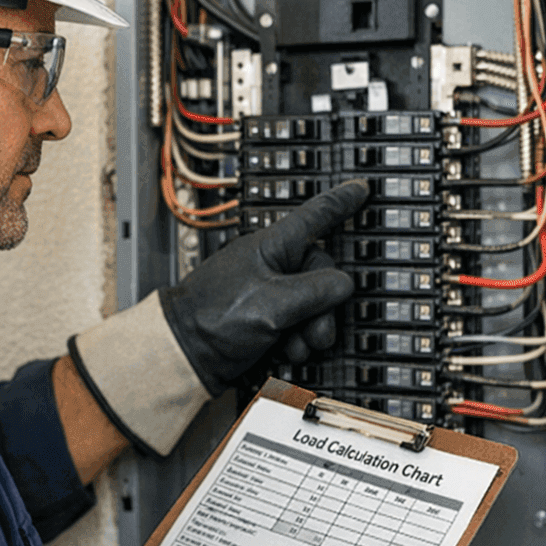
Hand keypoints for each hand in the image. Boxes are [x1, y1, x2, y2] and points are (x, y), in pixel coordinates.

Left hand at [160, 179, 368, 393]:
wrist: (184, 355)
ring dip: (310, 330)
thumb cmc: (213, 318)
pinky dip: (296, 340)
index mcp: (272, 247)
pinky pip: (296, 324)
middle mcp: (271, 265)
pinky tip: (285, 352)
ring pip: (312, 304)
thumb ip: (316, 290)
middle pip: (321, 275)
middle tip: (317, 332)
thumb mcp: (274, 303)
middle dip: (324, 308)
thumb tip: (343, 285)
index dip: (341, 203)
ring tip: (295, 345)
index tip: (361, 190)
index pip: (315, 217)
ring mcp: (267, 292)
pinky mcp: (263, 318)